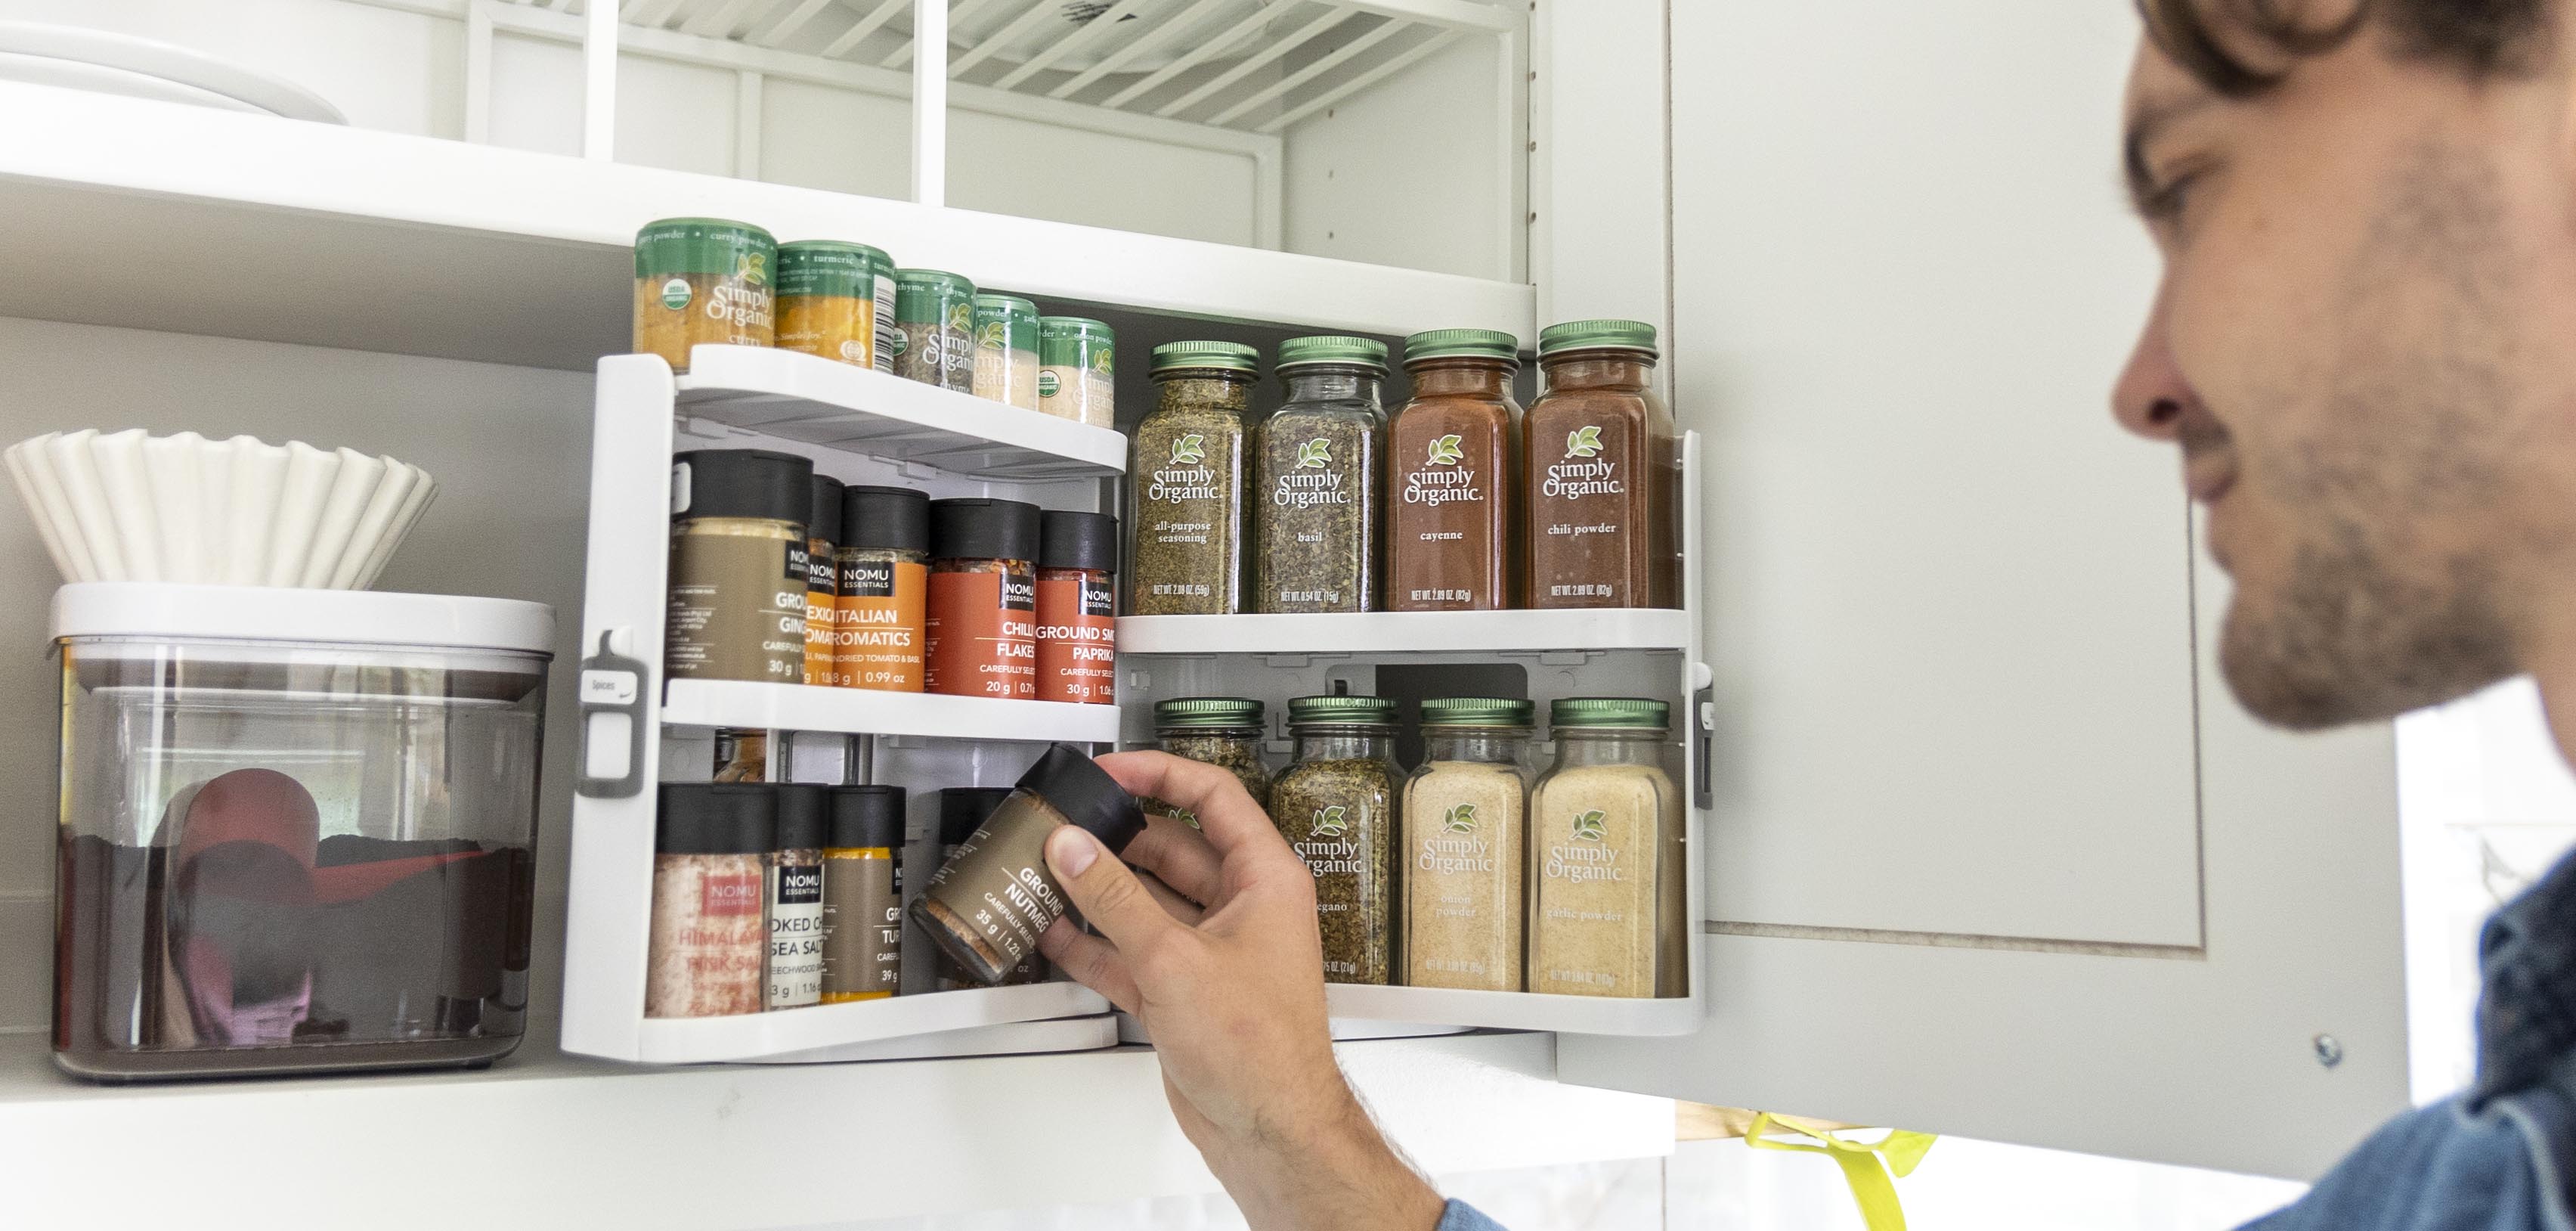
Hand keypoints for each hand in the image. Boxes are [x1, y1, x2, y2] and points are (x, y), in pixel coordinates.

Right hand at [1039, 751, 1445, 1230]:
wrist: (1269, 1129)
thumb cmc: (1260, 1050)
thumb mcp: (1175, 958)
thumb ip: (1115, 899)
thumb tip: (1076, 848)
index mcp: (1264, 879)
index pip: (1213, 798)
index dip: (1160, 774)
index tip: (1111, 770)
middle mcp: (1242, 908)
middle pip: (1171, 848)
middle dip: (1116, 839)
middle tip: (1064, 829)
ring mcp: (1211, 951)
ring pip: (1146, 901)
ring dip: (1098, 891)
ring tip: (1047, 873)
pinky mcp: (1184, 991)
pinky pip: (1132, 951)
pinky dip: (1095, 943)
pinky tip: (1056, 932)